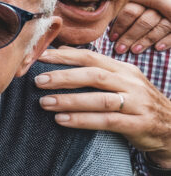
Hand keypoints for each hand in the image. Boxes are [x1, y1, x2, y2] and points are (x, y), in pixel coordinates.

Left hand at [36, 47, 170, 155]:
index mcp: (123, 69)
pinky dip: (82, 120)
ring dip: (69, 100)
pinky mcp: (137, 124)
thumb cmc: (137, 102)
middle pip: (94, 75)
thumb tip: (62, 51)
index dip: (64, 56)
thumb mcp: (121, 80)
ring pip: (99, 99)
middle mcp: (130, 82)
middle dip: (63, 77)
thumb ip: (94, 67)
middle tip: (38, 81)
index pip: (91, 57)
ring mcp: (136, 103)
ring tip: (44, 102)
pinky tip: (62, 120)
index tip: (40, 56)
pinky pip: (106, 121)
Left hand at [109, 2, 170, 53]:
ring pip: (162, 25)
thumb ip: (121, 5)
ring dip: (147, 40)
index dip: (121, 26)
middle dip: (131, 36)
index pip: (130, 11)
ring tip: (135, 50)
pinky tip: (158, 48)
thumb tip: (104, 21)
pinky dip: (168, 39)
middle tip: (120, 49)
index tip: (112, 38)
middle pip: (145, 20)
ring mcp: (170, 6)